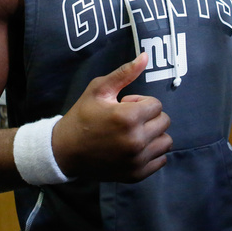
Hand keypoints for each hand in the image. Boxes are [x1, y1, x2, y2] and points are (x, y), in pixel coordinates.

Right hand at [52, 53, 171, 181]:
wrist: (65, 151)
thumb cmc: (83, 116)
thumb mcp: (99, 89)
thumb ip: (125, 73)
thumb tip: (145, 56)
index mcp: (128, 118)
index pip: (157, 105)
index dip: (141, 102)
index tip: (124, 106)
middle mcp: (136, 141)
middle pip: (164, 122)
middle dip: (149, 117)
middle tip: (128, 120)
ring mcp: (137, 160)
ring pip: (166, 141)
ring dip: (153, 135)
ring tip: (134, 133)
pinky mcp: (137, 174)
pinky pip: (161, 160)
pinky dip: (152, 152)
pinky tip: (135, 148)